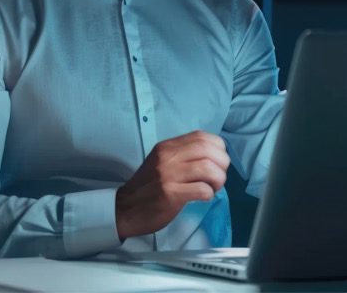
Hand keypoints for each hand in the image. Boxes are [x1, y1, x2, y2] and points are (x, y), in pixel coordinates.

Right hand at [115, 130, 229, 240]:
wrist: (124, 209)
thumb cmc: (148, 187)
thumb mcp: (162, 162)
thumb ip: (183, 155)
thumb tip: (213, 156)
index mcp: (168, 147)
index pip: (202, 136)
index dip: (217, 148)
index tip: (217, 161)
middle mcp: (168, 157)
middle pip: (208, 150)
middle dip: (222, 164)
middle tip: (218, 177)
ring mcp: (169, 175)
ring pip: (208, 169)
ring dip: (218, 180)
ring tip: (213, 188)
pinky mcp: (171, 194)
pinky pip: (202, 189)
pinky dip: (209, 194)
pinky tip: (204, 197)